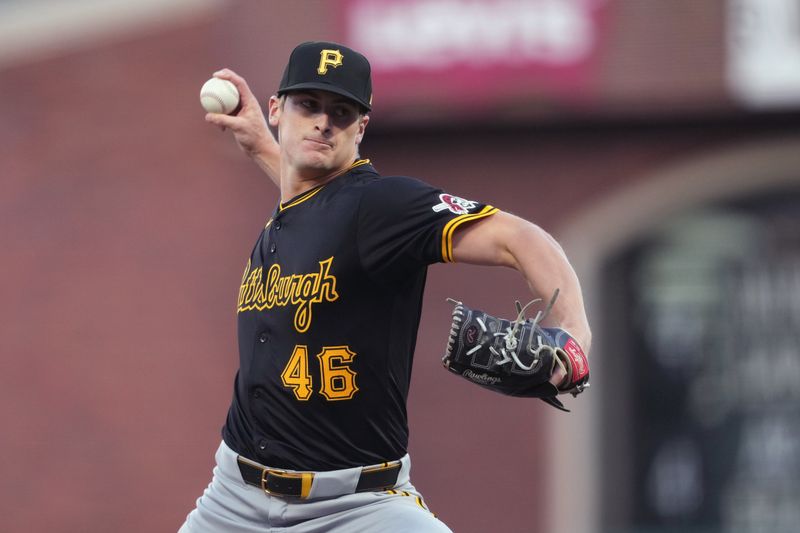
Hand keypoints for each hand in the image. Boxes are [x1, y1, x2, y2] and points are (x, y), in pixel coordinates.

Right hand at [204, 68, 279, 183]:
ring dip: (219, 100)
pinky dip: (219, 116)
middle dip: (222, 82)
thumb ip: (223, 120)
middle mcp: (246, 104)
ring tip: (207, 98)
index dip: (228, 75)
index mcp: (250, 101)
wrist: (260, 149)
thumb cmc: (254, 137)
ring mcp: (241, 111)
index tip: (216, 75)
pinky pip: (225, 113)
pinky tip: (213, 122)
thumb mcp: (238, 127)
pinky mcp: (237, 119)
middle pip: (233, 88)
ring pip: (227, 101)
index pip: (239, 83)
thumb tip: (208, 116)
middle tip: (210, 81)